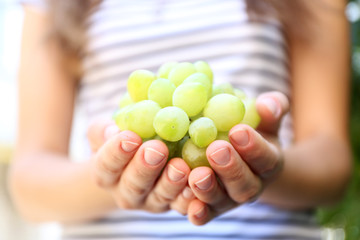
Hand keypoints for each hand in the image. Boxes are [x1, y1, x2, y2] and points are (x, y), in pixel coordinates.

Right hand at [87, 120, 194, 213]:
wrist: (140, 162)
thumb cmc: (123, 140)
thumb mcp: (105, 133)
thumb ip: (103, 131)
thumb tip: (113, 130)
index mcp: (105, 174)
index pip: (107, 165)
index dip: (117, 152)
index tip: (130, 137)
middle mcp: (126, 193)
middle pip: (134, 184)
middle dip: (146, 168)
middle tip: (157, 150)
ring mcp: (151, 201)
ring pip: (160, 196)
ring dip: (171, 183)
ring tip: (180, 167)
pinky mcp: (174, 205)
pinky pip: (183, 206)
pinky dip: (190, 198)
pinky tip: (196, 187)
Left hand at [186, 91, 289, 224]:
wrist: (239, 157)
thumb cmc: (248, 132)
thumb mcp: (262, 119)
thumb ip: (270, 110)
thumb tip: (269, 104)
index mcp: (267, 164)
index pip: (266, 158)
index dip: (254, 147)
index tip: (238, 130)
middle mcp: (249, 186)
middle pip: (244, 184)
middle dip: (231, 168)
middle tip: (216, 149)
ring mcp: (228, 199)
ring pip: (222, 201)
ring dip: (209, 190)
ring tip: (197, 174)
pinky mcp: (209, 208)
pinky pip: (205, 214)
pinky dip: (199, 213)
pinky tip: (190, 208)